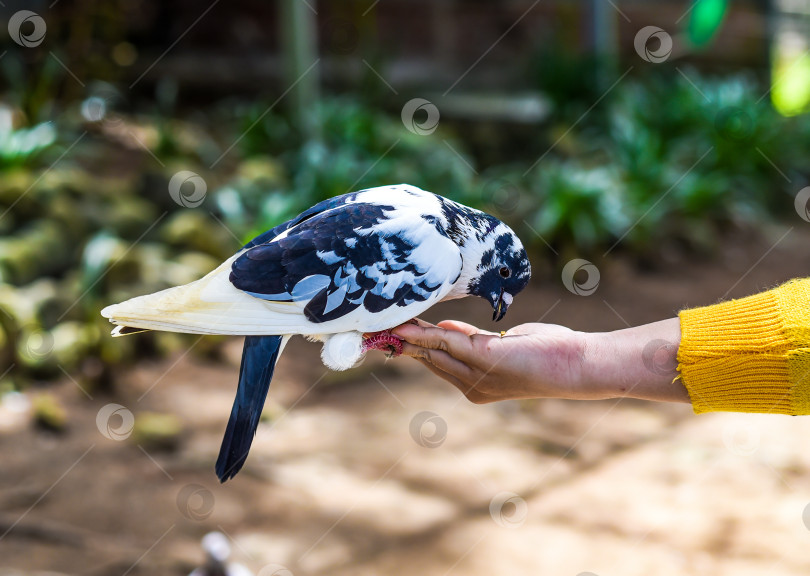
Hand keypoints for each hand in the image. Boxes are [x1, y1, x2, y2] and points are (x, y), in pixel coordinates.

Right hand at [392, 319, 591, 402]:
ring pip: (431, 352)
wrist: (579, 365)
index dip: (411, 348)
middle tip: (372, 328)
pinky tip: (405, 326)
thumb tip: (445, 328)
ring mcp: (476, 377)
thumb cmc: (550, 352)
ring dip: (405, 336)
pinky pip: (446, 343)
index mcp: (475, 386)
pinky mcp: (485, 359)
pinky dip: (423, 334)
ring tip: (381, 323)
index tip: (388, 334)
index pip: (435, 363)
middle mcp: (471, 387)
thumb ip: (474, 340)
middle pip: (426, 360)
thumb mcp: (505, 345)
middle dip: (400, 343)